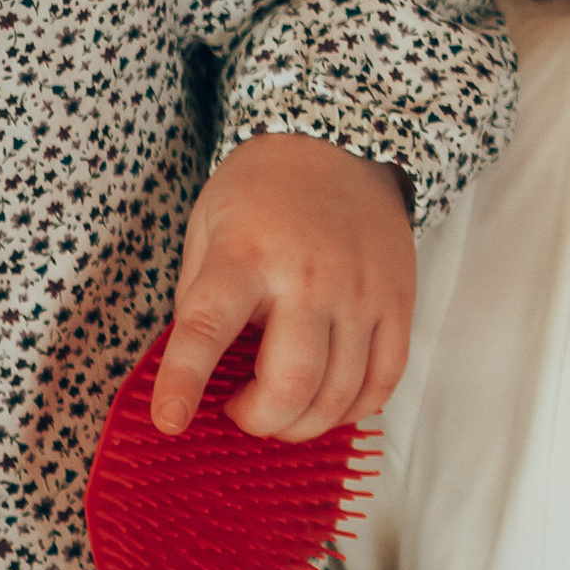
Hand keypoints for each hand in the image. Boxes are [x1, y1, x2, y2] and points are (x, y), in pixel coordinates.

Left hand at [153, 134, 416, 441]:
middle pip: (290, 382)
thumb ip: (199, 300)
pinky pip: (384, 381)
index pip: (207, 329)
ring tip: (280, 405)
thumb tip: (200, 375)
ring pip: (340, 394)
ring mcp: (362, 291)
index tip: (170, 420)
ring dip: (302, 423)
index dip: (184, 382)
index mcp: (245, 255)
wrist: (342, 146)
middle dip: (258, 420)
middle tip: (240, 408)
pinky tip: (327, 400)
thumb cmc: (261, 193)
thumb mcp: (207, 229)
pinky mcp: (398, 301)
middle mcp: (309, 276)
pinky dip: (352, 410)